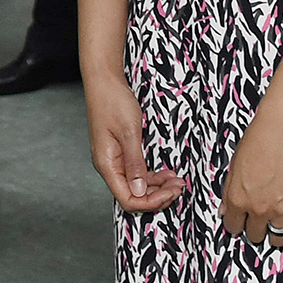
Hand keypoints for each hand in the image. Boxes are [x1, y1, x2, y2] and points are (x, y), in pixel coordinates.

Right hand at [85, 73, 182, 212]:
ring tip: (177, 180)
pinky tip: (166, 172)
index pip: (128, 199)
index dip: (150, 202)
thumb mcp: (130, 132)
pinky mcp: (120, 152)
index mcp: (107, 164)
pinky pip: (137, 172)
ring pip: (137, 185)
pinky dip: (153, 175)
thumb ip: (135, 163)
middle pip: (133, 195)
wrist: (103, 80)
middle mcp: (108, 166)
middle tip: (179, 186)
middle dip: (158, 195)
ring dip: (158, 186)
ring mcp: (114, 159)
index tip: (171, 192)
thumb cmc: (113, 101)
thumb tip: (139, 191)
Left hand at [219, 109, 282, 247]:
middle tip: (259, 219)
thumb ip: (229, 191)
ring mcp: (282, 208)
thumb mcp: (234, 165)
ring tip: (276, 222)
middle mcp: (259, 208)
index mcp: (238, 199)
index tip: (240, 221)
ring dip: (276, 232)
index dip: (236, 224)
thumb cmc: (259, 139)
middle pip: (255, 235)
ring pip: (278, 237)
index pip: (233, 227)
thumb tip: (225, 210)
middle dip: (255, 228)